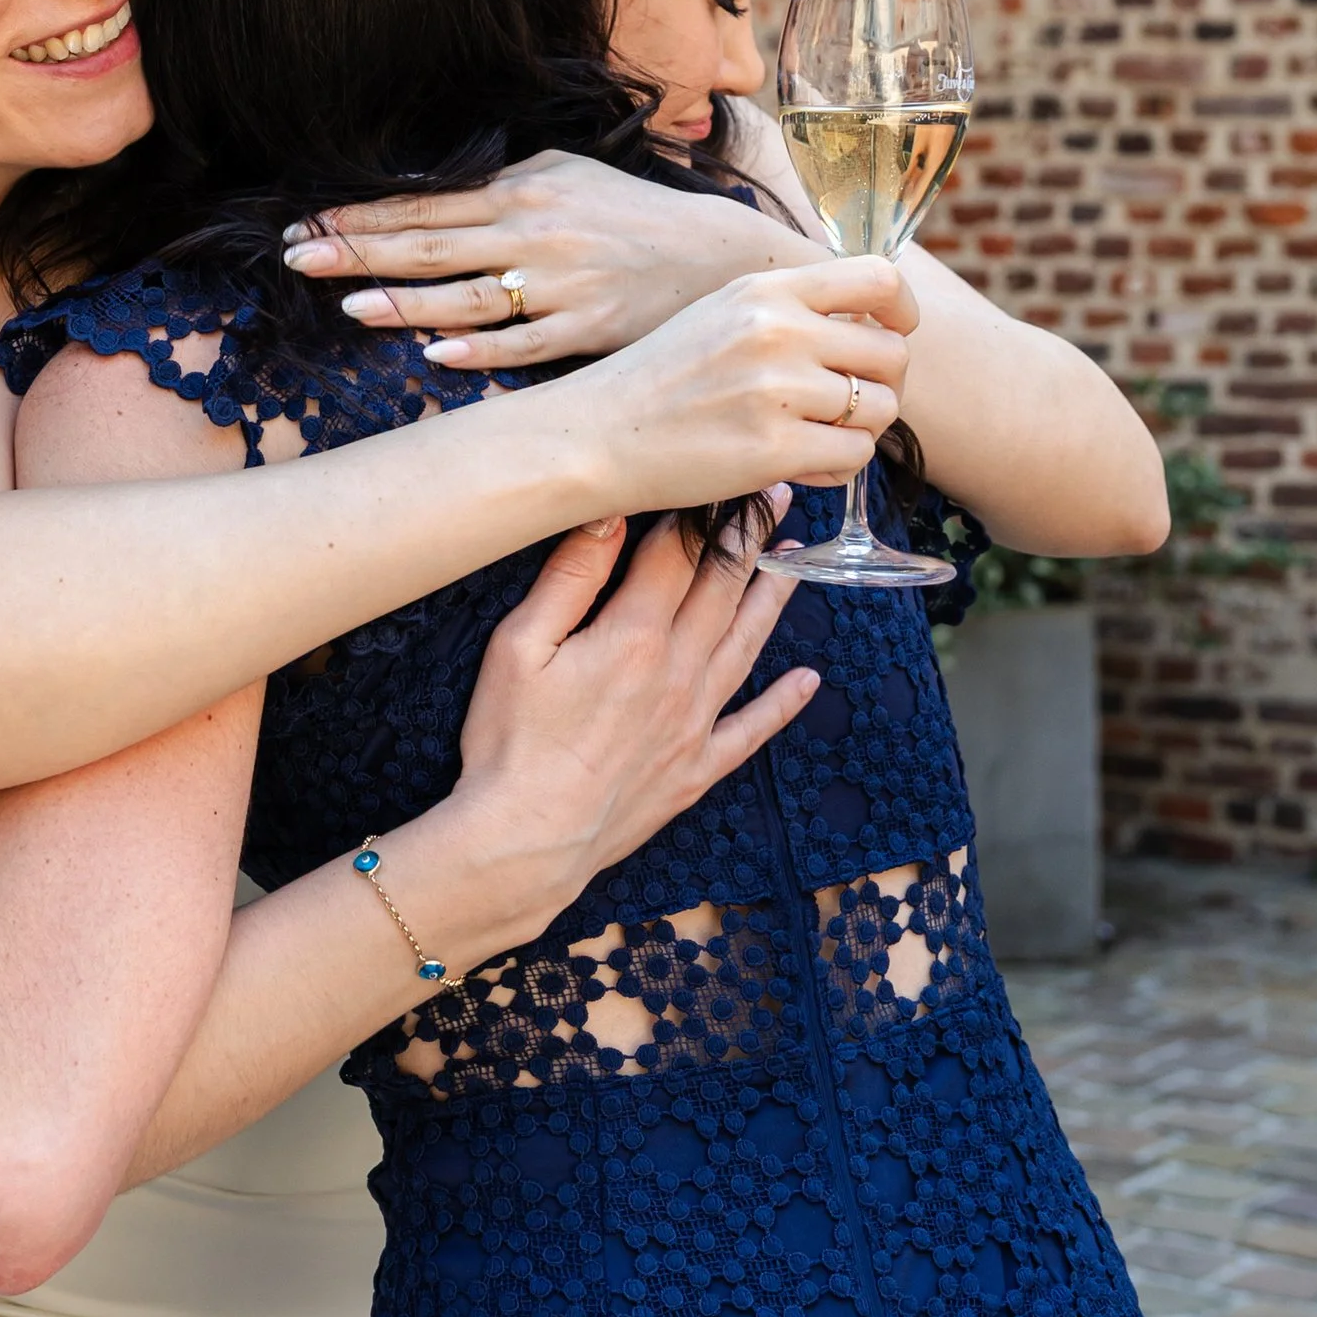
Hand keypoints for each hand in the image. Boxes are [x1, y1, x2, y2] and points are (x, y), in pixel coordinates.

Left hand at [284, 145, 813, 365]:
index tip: (304, 222)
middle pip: (431, 244)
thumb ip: (500, 182)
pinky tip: (434, 355)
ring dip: (406, 302)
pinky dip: (477, 350)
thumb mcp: (568, 177)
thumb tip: (429, 190)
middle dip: (358, 250)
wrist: (720, 258)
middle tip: (297, 257)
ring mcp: (561, 283)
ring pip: (469, 295)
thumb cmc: (633, 217)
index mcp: (524, 189)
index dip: (361, 214)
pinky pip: (522, 344)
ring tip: (350, 306)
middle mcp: (535, 231)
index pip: (425, 203)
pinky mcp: (587, 328)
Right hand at [395, 510, 813, 966]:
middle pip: (722, 591)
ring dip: (772, 599)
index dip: (703, 510)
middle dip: (749, 537)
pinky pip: (749, 730)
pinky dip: (781, 704)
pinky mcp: (694, 770)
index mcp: (632, 637)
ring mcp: (693, 723)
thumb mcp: (518, 648)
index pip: (678, 556)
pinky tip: (807, 682)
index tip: (727, 473)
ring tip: (796, 560)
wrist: (525, 844)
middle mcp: (677, 673)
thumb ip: (569, 579)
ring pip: (746, 647)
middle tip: (776, 495)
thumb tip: (610, 514)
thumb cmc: (508, 745)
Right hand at [569, 259, 915, 508]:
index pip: (880, 279)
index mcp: (766, 290)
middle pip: (891, 355)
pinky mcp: (774, 450)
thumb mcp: (719, 313)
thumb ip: (788, 309)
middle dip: (880, 385)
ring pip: (879, 410)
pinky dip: (837, 466)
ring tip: (815, 436)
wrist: (594, 435)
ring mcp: (777, 390)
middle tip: (845, 404)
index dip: (902, 312)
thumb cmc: (657, 379)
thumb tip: (867, 322)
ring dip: (858, 430)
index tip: (891, 334)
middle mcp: (777, 332)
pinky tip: (800, 463)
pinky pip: (854, 457)